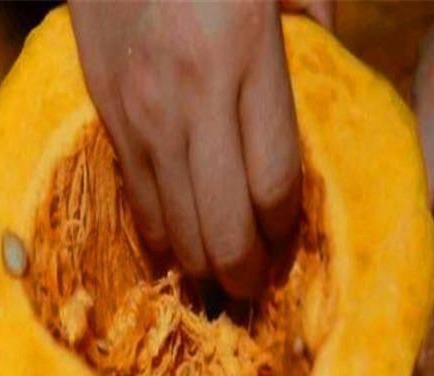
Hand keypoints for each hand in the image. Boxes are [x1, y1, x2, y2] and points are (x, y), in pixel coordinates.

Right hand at [69, 1, 301, 297]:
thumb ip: (312, 27)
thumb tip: (327, 73)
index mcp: (247, 58)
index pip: (273, 180)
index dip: (283, 229)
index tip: (287, 248)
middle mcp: (193, 98)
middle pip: (224, 220)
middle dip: (241, 270)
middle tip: (249, 291)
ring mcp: (142, 112)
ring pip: (175, 221)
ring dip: (198, 263)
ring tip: (213, 282)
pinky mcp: (107, 114)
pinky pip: (134, 197)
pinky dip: (156, 234)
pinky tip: (171, 253)